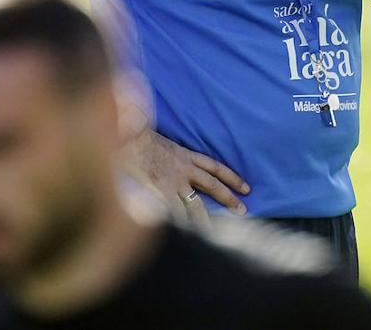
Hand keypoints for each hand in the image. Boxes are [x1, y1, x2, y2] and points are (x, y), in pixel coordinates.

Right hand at [123, 129, 249, 225]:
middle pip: (213, 185)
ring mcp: (174, 180)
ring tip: (215, 235)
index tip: (246, 187)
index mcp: (184, 154)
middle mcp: (184, 168)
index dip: (232, 177)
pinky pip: (176, 212)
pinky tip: (186, 236)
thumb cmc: (134, 135)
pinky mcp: (162, 191)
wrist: (125, 137)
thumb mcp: (158, 139)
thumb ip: (166, 150)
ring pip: (197, 205)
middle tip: (243, 210)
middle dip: (229, 198)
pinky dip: (181, 223)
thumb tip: (165, 151)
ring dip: (206, 220)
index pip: (215, 166)